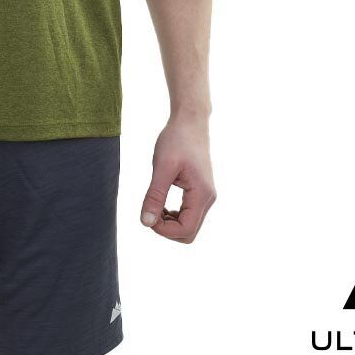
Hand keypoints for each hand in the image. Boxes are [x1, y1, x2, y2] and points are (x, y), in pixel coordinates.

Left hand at [139, 112, 215, 241]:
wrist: (190, 121)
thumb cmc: (176, 139)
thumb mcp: (162, 167)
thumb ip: (155, 196)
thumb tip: (145, 223)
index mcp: (202, 194)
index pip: (186, 230)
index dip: (163, 230)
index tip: (147, 215)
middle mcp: (208, 199)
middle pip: (189, 233)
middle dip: (166, 229)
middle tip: (149, 210)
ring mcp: (206, 196)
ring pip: (189, 226)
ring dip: (169, 223)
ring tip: (153, 205)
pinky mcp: (200, 191)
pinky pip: (188, 214)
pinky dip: (173, 215)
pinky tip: (160, 202)